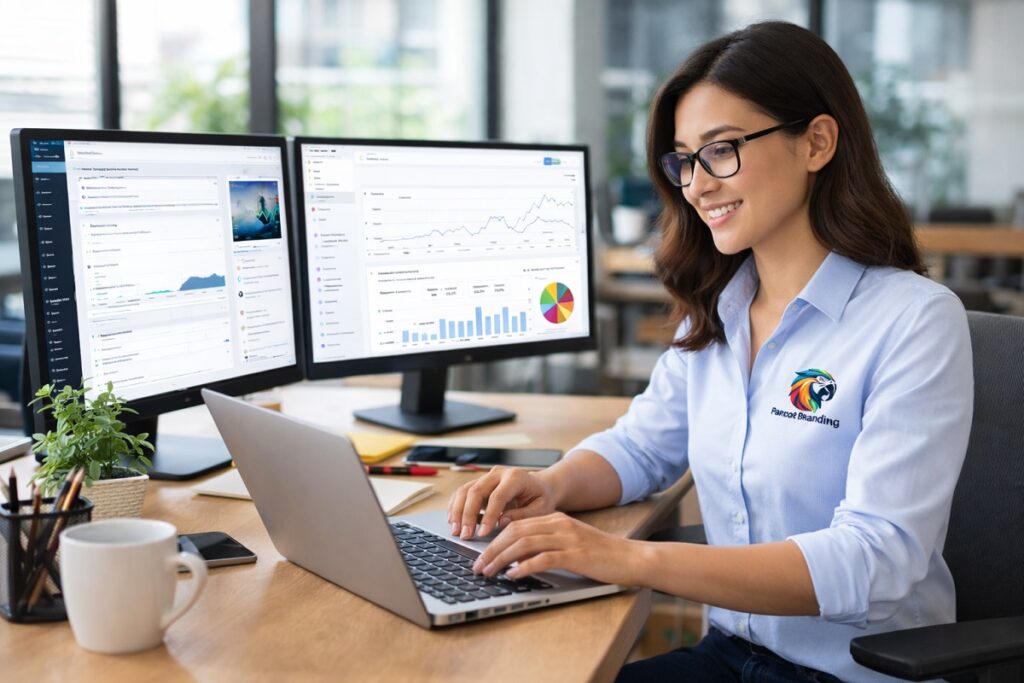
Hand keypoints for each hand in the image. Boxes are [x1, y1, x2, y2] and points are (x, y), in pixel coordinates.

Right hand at [447, 466, 557, 539]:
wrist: (540, 485)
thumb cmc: (541, 498)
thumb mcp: (541, 508)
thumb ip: (523, 515)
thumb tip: (501, 522)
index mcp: (516, 477)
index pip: (497, 496)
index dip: (488, 515)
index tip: (482, 534)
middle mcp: (498, 473)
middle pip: (476, 490)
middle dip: (467, 515)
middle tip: (464, 535)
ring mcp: (487, 477)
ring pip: (465, 490)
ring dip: (457, 511)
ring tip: (455, 531)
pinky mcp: (479, 483)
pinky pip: (462, 492)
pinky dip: (456, 506)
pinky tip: (453, 520)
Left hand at [472, 512, 641, 585]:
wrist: (632, 558)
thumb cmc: (602, 555)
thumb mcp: (571, 544)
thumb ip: (547, 546)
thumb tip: (517, 558)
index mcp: (556, 519)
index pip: (516, 525)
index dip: (495, 539)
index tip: (480, 554)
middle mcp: (559, 525)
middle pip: (515, 532)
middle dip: (492, 549)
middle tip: (477, 566)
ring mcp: (568, 539)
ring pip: (524, 544)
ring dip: (501, 559)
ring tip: (489, 572)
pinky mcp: (576, 555)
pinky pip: (543, 559)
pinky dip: (524, 567)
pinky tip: (513, 575)